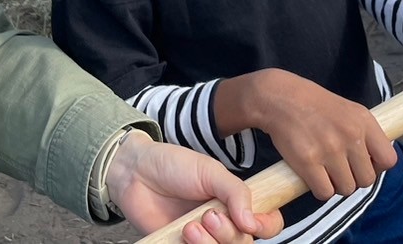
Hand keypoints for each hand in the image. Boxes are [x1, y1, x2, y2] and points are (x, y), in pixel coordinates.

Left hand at [107, 131, 283, 242]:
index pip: (266, 222)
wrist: (135, 174)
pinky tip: (184, 232)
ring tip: (192, 225)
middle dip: (229, 234)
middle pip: (244, 243)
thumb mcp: (210, 172)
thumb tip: (252, 221)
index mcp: (235, 202)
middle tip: (210, 216)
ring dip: (211, 242)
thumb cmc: (173, 166)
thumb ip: (236, 192)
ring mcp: (204, 237)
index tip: (252, 222)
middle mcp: (224, 222)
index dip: (266, 226)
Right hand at [233, 70, 396, 201]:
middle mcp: (350, 135)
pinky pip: (324, 193)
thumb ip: (364, 134)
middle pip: (366, 180)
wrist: (281, 98)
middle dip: (354, 179)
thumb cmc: (315, 105)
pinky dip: (320, 189)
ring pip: (346, 189)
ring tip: (325, 171)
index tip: (364, 164)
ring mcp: (330, 150)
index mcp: (364, 121)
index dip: (377, 167)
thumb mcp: (349, 111)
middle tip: (340, 169)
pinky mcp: (308, 162)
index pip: (389, 159)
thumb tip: (375, 162)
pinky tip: (313, 176)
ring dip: (336, 185)